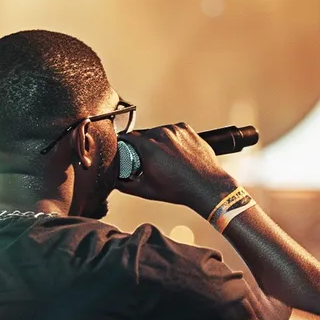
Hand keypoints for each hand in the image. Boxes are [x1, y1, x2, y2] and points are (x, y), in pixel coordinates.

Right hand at [115, 123, 235, 212]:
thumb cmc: (178, 189)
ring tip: (163, 158)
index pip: (127, 137)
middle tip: (146, 160)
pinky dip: (170, 138)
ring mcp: (175, 129)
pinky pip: (171, 130)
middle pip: (143, 134)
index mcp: (148, 146)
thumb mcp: (146, 190)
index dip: (124, 144)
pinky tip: (174, 153)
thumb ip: (124, 185)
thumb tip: (114, 182)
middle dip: (141, 146)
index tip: (125, 151)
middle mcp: (161, 134)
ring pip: (157, 132)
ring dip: (156, 141)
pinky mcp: (186, 128)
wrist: (205, 185)